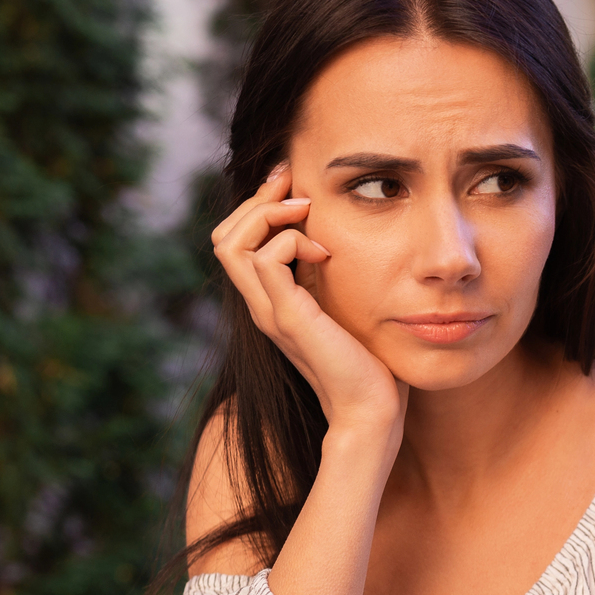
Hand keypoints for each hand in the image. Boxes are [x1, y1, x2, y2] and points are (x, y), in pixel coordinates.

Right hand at [211, 162, 405, 438]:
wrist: (371, 410)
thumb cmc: (368, 364)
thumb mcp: (343, 308)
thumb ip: (329, 280)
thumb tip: (334, 240)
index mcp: (271, 301)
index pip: (236, 242)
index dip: (258, 207)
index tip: (294, 187)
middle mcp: (261, 305)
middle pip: (224, 237)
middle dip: (256, 200)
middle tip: (294, 184)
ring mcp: (270, 312)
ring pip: (232, 243)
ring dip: (269, 214)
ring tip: (307, 213)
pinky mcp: (288, 319)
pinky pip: (265, 260)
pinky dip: (291, 241)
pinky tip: (324, 252)